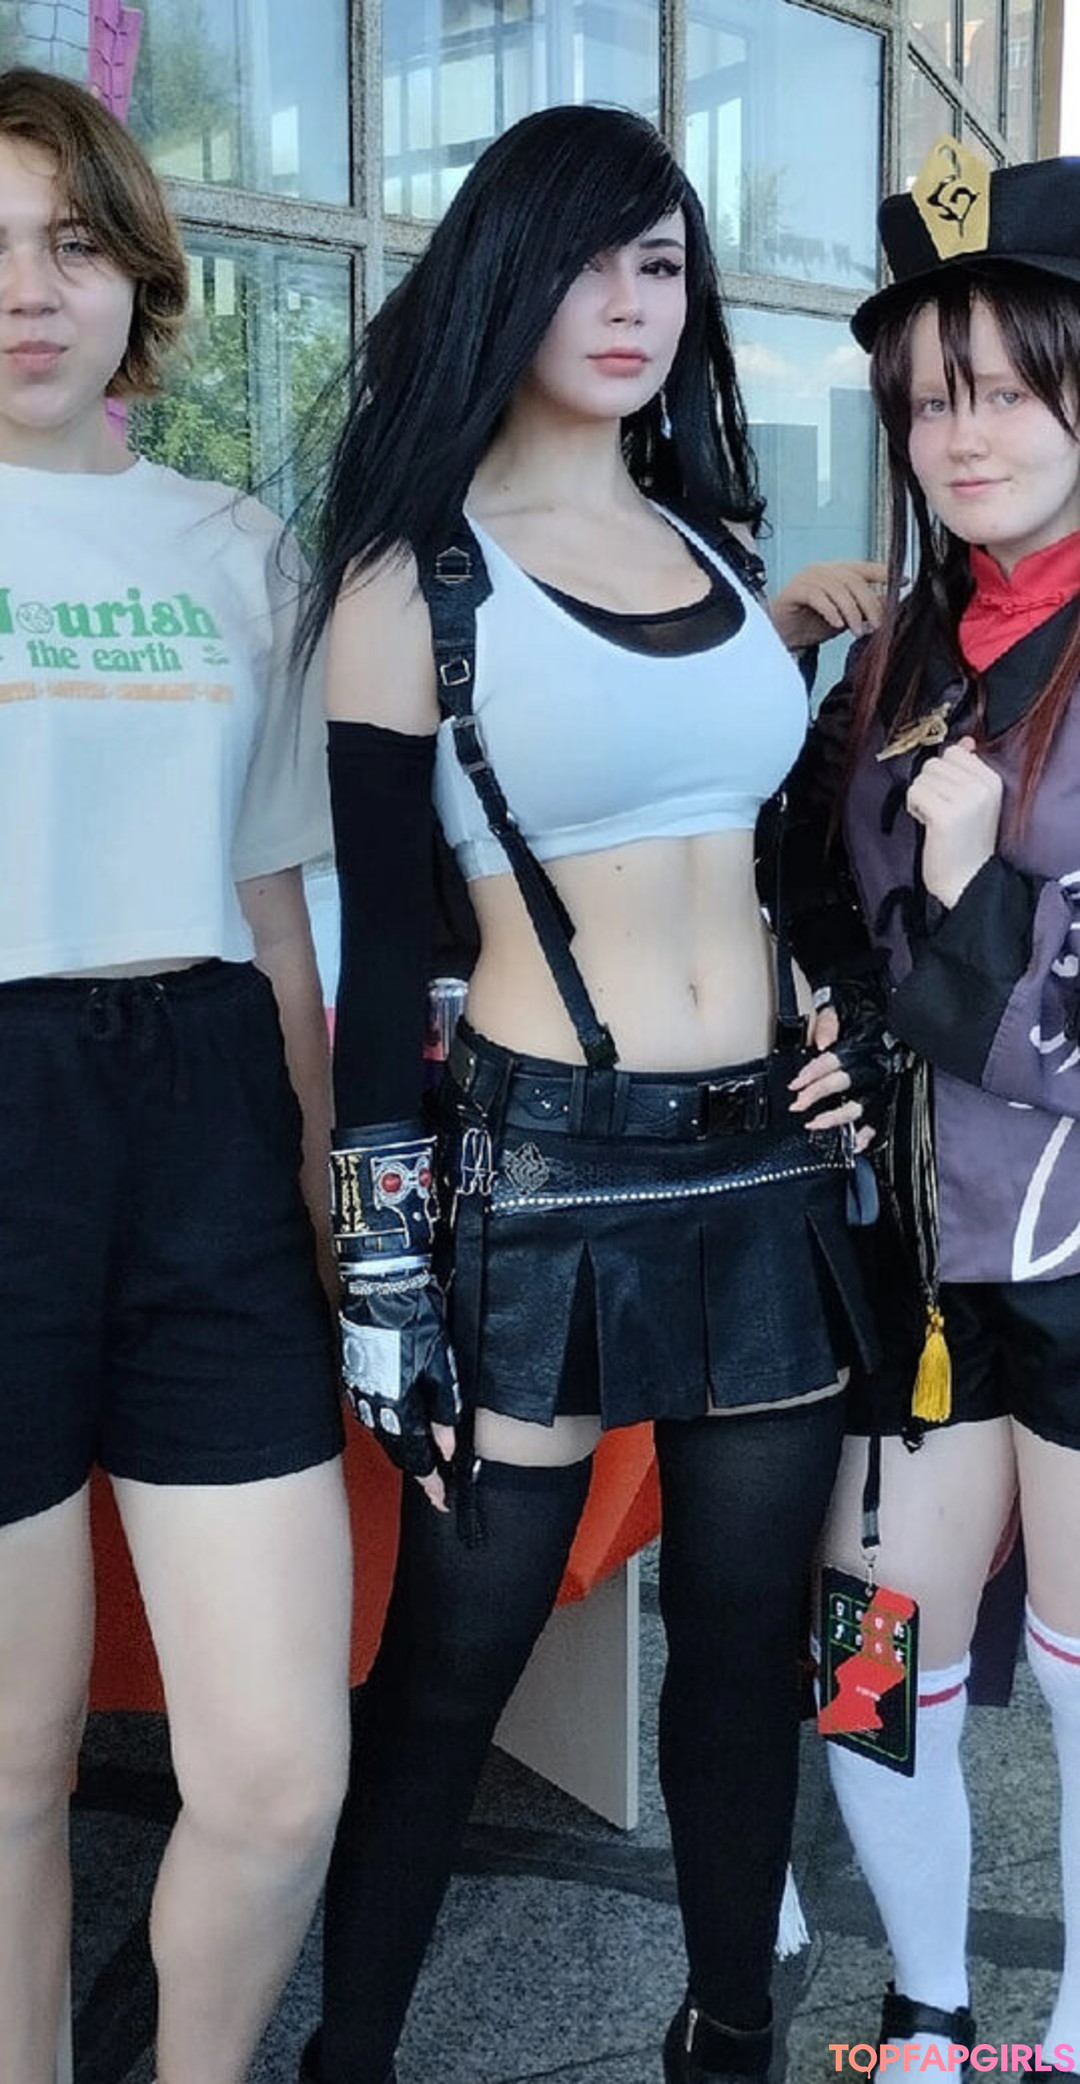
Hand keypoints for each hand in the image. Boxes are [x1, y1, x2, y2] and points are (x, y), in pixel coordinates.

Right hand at [339, 1270, 459, 1509]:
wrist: (380, 1285)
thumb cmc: (416, 1319)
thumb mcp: (442, 1362)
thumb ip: (445, 1407)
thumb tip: (448, 1446)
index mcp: (399, 1404)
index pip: (416, 1456)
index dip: (430, 1481)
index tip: (441, 1498)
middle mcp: (375, 1405)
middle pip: (397, 1451)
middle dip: (416, 1471)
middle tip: (435, 1487)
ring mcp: (360, 1392)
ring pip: (383, 1434)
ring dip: (402, 1451)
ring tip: (420, 1463)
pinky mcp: (353, 1378)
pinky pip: (372, 1415)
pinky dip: (388, 1429)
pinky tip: (398, 1429)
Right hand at [769, 560, 886, 651]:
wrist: (781, 636)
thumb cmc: (811, 625)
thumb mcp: (845, 618)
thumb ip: (864, 609)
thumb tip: (889, 605)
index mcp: (838, 572)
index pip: (865, 567)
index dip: (884, 573)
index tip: (903, 581)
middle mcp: (824, 570)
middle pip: (854, 580)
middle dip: (869, 603)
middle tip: (877, 624)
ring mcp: (808, 577)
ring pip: (838, 589)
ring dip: (852, 612)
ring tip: (857, 631)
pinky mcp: (794, 590)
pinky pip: (818, 597)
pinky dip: (830, 611)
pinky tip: (837, 625)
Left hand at [788, 979, 901, 1145]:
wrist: (890, 1008)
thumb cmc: (861, 1005)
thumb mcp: (840, 1001)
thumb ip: (828, 1020)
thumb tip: (821, 1041)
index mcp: (862, 1042)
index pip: (833, 1060)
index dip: (812, 1073)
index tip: (795, 1084)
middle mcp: (873, 1063)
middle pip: (845, 1083)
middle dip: (819, 1095)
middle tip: (798, 1104)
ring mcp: (882, 1080)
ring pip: (863, 1104)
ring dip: (838, 1117)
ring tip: (817, 1124)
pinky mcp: (887, 1092)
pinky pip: (881, 1117)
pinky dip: (868, 1133)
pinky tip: (855, 1142)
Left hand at [905, 737, 1002, 908]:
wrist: (968, 880)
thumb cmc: (967, 842)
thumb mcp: (977, 801)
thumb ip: (969, 770)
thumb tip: (965, 742)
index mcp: (993, 780)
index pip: (954, 752)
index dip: (943, 774)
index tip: (951, 797)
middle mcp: (982, 787)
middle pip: (935, 763)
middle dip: (930, 785)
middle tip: (941, 810)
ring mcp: (965, 800)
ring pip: (922, 777)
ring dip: (921, 797)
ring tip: (935, 818)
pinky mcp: (945, 816)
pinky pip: (915, 792)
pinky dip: (915, 807)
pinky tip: (928, 824)